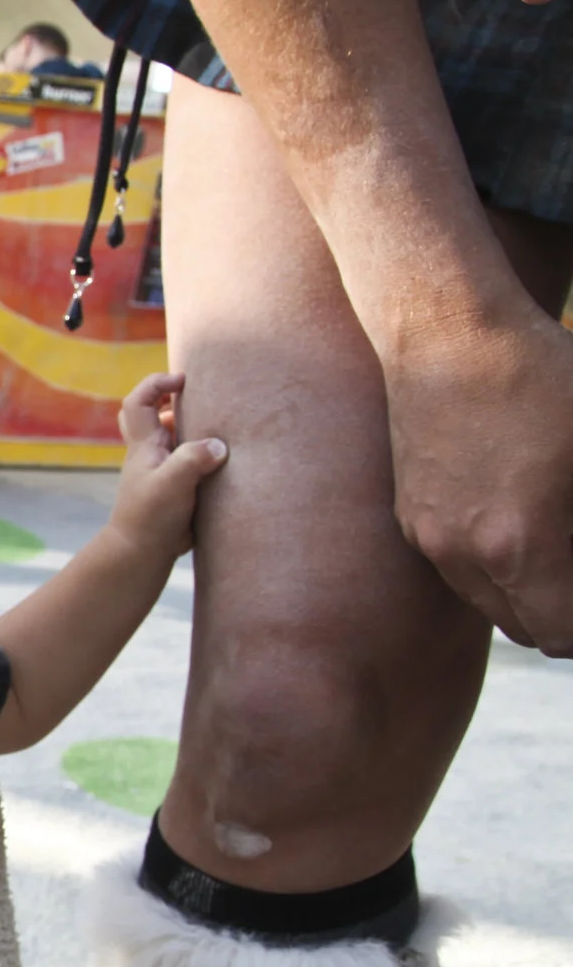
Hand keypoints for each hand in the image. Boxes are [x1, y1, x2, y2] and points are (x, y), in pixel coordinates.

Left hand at [107, 371, 226, 561]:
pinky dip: (209, 455)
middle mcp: (152, 454)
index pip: (139, 402)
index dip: (156, 384)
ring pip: (178, 439)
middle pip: (156, 415)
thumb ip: (193, 459)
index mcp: (144, 446)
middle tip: (206, 397)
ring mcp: (165, 470)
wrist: (142, 553)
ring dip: (199, 429)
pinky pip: (193, 461)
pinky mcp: (180, 487)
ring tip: (227, 425)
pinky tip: (231, 460)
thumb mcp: (171, 484)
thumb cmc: (150, 517)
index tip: (182, 381)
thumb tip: (219, 445)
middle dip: (177, 401)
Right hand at [387, 312, 572, 653]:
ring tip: (556, 540)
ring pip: (489, 601)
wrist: (444, 331)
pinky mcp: (409, 513)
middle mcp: (464, 553)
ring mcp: (429, 536)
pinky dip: (491, 560)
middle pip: (526, 628)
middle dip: (565, 613)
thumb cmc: (543, 376)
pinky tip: (515, 511)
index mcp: (520, 545)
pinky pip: (457, 566)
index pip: (562, 635)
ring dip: (528, 589)